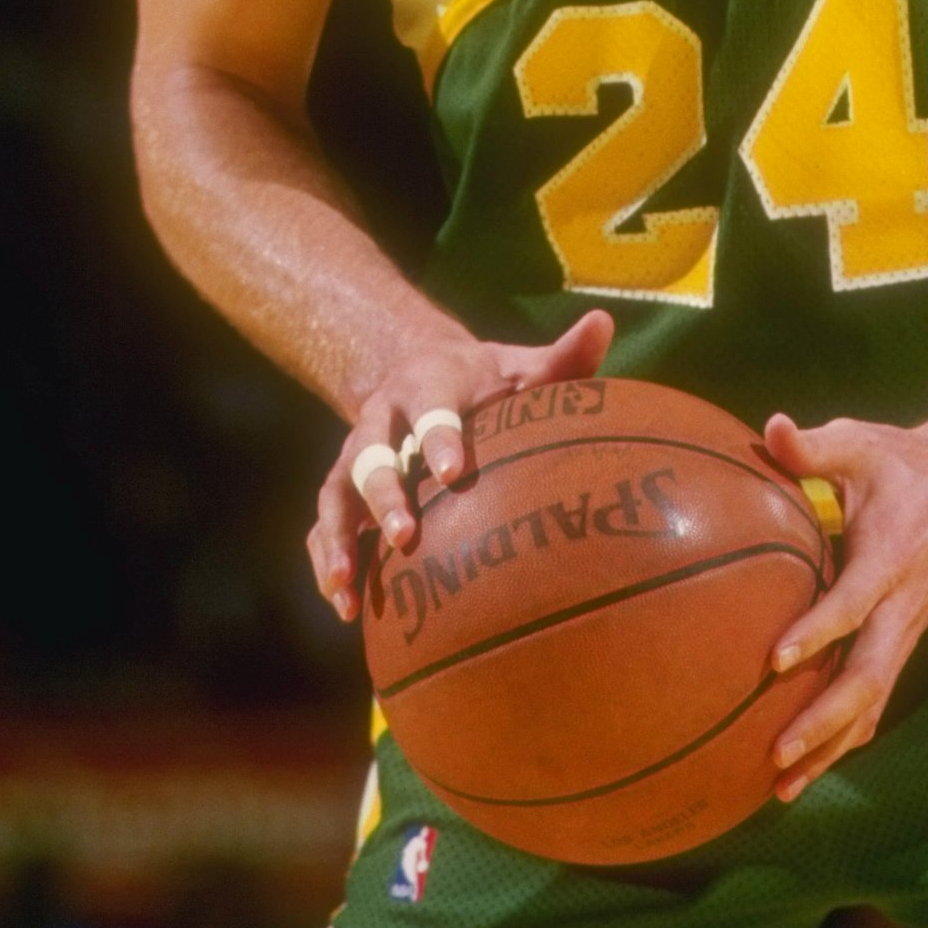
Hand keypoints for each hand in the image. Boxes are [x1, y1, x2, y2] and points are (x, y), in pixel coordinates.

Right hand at [308, 310, 616, 620]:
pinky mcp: (343, 487)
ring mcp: (355, 454)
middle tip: (404, 536)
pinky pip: (324, 523)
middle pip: (371, 452)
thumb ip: (561, 356)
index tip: (454, 472)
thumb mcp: (519, 365)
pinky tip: (344, 604)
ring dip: (339, 536)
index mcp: (427, 383)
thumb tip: (603, 323)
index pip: (431, 408)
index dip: (439, 437)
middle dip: (382, 493)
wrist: (419, 370)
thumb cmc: (487, 381)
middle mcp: (382, 417)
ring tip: (347, 584)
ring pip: (337, 491)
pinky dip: (326, 558)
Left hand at [760, 409, 927, 798]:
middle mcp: (903, 608)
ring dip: (832, 747)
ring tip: (781, 788)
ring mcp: (907, 632)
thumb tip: (770, 429)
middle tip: (775, 755)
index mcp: (890, 559)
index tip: (776, 661)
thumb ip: (814, 445)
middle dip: (824, 723)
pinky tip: (810, 768)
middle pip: (868, 680)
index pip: (853, 605)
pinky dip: (846, 738)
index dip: (817, 633)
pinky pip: (876, 701)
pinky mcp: (904, 642)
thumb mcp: (860, 443)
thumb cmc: (902, 463)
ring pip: (873, 704)